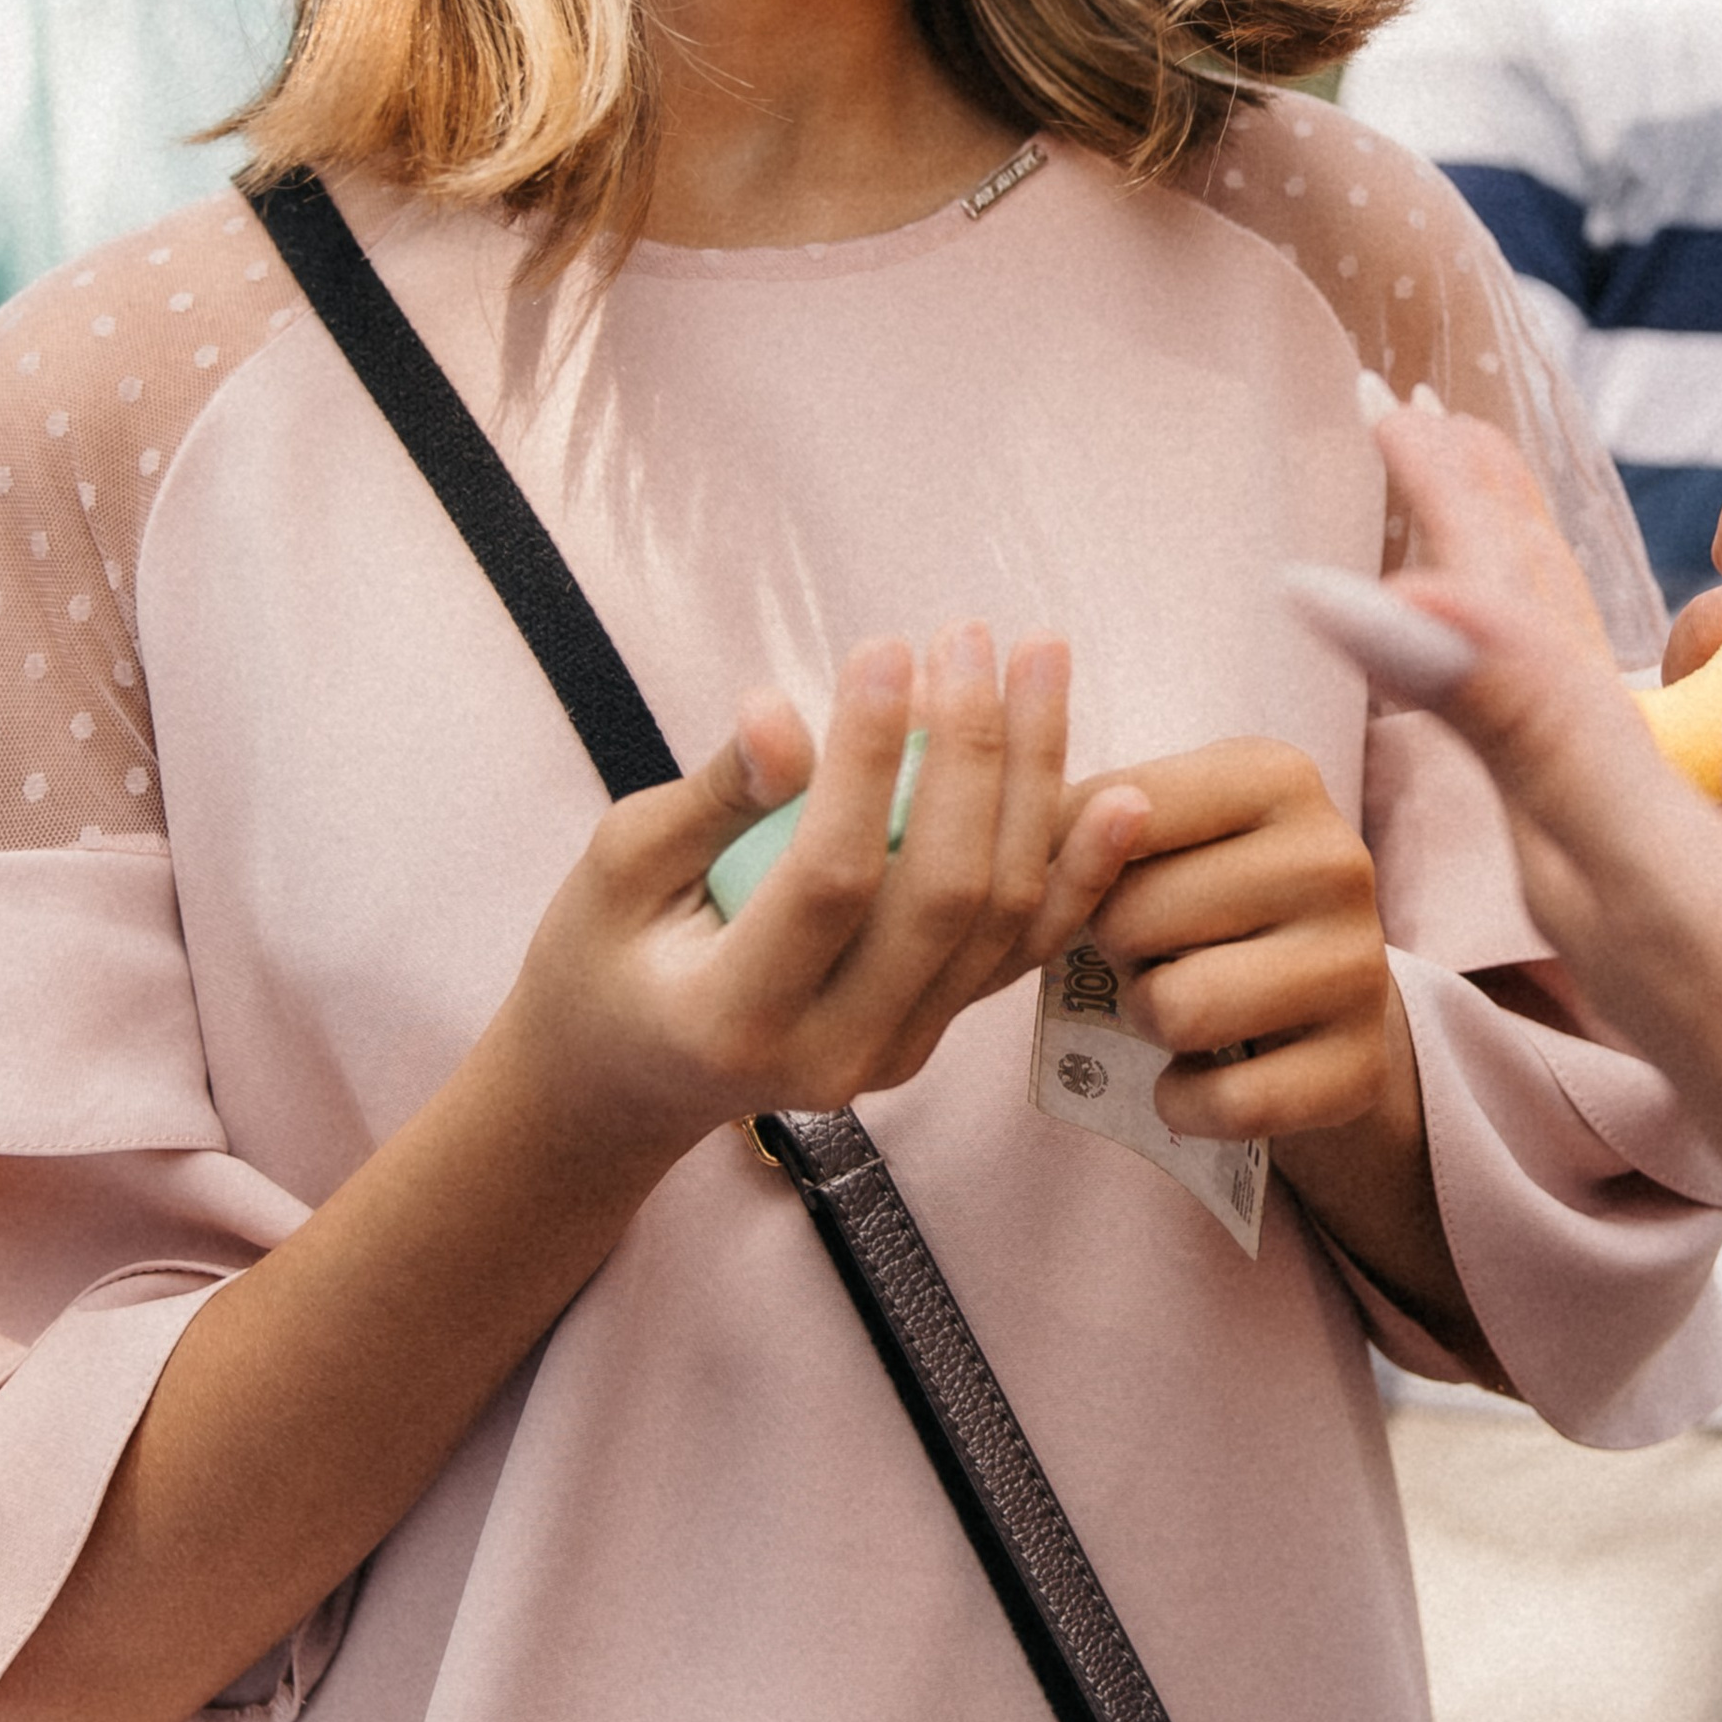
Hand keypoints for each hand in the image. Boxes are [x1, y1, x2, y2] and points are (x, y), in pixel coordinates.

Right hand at [495, 624, 1148, 1171]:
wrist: (623, 1086)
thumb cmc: (600, 961)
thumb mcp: (616, 871)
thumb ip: (710, 799)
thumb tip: (781, 711)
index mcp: (735, 1017)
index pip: (832, 877)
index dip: (865, 760)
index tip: (884, 649)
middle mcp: (834, 1054)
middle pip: (945, 895)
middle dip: (973, 750)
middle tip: (975, 635)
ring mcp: (897, 1054)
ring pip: (1002, 917)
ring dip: (1034, 782)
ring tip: (1042, 664)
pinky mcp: (934, 1034)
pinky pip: (1021, 950)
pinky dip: (1078, 873)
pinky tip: (1122, 795)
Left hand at [1077, 739, 1416, 1162]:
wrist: (1322, 992)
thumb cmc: (1209, 896)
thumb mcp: (1160, 828)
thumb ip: (1083, 817)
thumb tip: (1019, 835)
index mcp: (1276, 777)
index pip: (1113, 817)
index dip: (1082, 869)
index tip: (1112, 880)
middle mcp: (1334, 859)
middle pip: (1133, 918)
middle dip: (1116, 949)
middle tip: (1156, 951)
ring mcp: (1360, 966)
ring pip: (1178, 1010)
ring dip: (1150, 1022)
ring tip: (1181, 1003)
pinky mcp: (1362, 1067)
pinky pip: (1227, 1102)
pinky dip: (1187, 1102)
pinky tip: (1203, 1073)